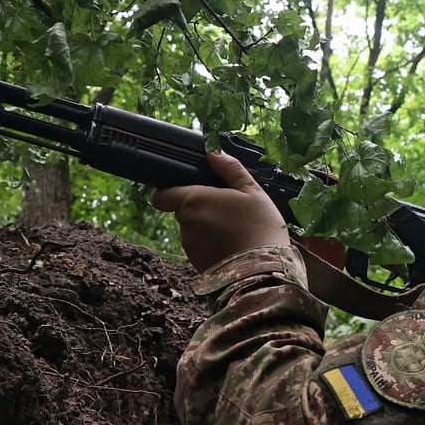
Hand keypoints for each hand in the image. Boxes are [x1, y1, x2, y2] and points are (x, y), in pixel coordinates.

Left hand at [151, 151, 289, 271]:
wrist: (263, 272)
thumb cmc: (260, 227)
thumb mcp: (253, 192)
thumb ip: (230, 169)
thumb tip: (213, 152)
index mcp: (194, 200)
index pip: (161, 195)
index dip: (169, 192)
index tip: (188, 191)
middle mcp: (185, 223)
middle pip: (183, 211)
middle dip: (201, 210)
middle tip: (229, 211)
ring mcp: (190, 246)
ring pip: (193, 230)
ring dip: (207, 228)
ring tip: (235, 231)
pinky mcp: (196, 263)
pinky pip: (200, 248)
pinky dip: (212, 246)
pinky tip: (233, 246)